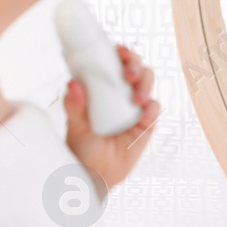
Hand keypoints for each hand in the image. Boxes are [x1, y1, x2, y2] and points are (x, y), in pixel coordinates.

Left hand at [62, 43, 160, 195]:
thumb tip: (72, 84)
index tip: (118, 50)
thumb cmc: (81, 149)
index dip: (118, 51)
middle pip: (134, 66)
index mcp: (100, 87)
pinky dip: (152, 108)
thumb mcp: (74, 127)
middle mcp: (118, 92)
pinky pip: (154, 108)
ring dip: (145, 83)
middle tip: (128, 74)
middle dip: (135, 64)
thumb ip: (73, 106)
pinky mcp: (146, 122)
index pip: (112, 60)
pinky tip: (144, 115)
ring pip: (147, 82)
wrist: (96, 176)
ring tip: (137, 98)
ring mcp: (134, 106)